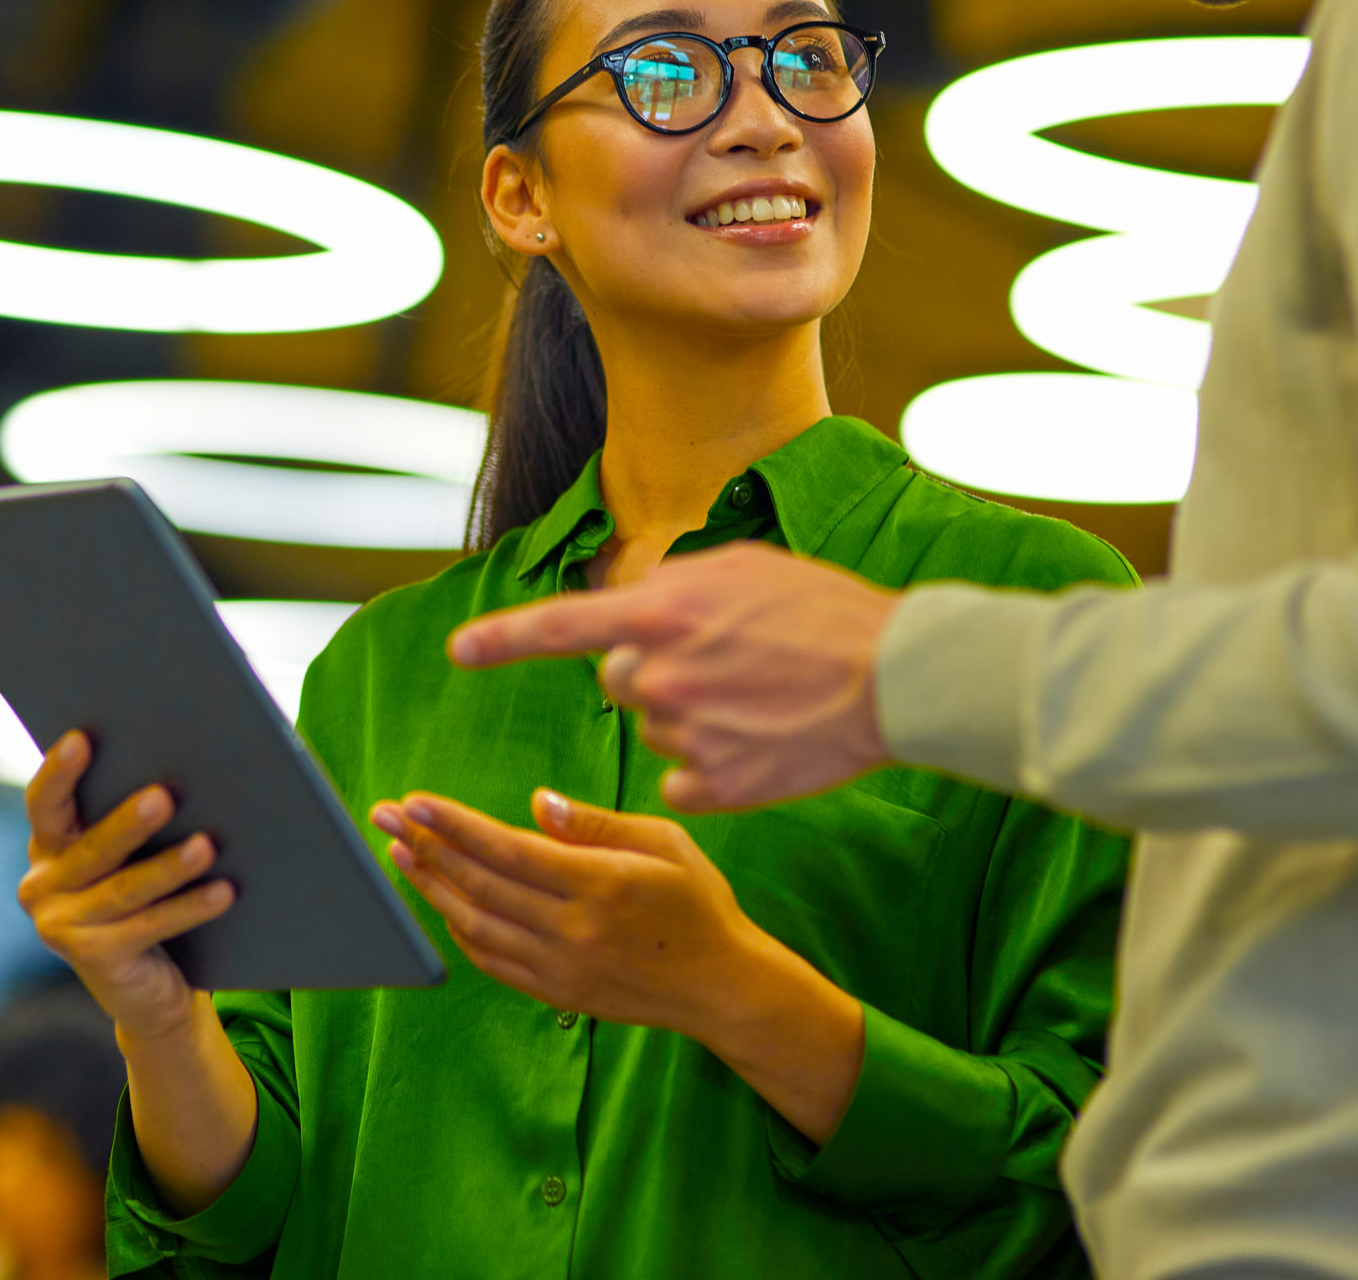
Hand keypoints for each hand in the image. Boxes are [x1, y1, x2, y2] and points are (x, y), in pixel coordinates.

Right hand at [19, 730, 235, 1039]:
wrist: (147, 989)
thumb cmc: (145, 899)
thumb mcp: (129, 855)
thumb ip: (134, 816)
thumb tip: (185, 768)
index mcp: (48, 846)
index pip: (44, 803)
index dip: (59, 771)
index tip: (82, 737)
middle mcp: (42, 885)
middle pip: (91, 848)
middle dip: (129, 822)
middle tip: (163, 796)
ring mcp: (61, 927)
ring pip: (124, 889)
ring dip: (169, 867)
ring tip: (207, 847)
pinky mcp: (92, 959)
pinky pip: (148, 926)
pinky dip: (189, 908)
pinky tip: (223, 892)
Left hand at [369, 788, 769, 1035]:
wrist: (722, 987)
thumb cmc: (698, 903)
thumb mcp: (663, 843)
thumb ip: (595, 824)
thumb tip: (537, 803)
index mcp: (599, 884)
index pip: (507, 849)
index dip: (454, 824)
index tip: (415, 800)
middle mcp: (572, 929)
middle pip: (479, 883)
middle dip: (425, 845)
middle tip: (386, 816)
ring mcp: (560, 967)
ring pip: (475, 923)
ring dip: (430, 887)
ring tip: (399, 854)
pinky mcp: (556, 993)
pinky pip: (491, 960)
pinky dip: (458, 929)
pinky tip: (440, 900)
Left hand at [447, 541, 898, 811]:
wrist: (898, 677)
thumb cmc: (825, 612)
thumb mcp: (741, 569)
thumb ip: (672, 587)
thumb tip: (633, 603)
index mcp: (661, 616)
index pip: (558, 627)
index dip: (502, 639)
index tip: (459, 652)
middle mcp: (660, 677)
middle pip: (618, 680)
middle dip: (654, 670)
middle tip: (723, 661)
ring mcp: (685, 738)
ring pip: (654, 728)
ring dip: (688, 715)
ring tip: (757, 697)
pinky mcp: (715, 788)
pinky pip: (682, 780)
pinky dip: (711, 766)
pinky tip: (758, 742)